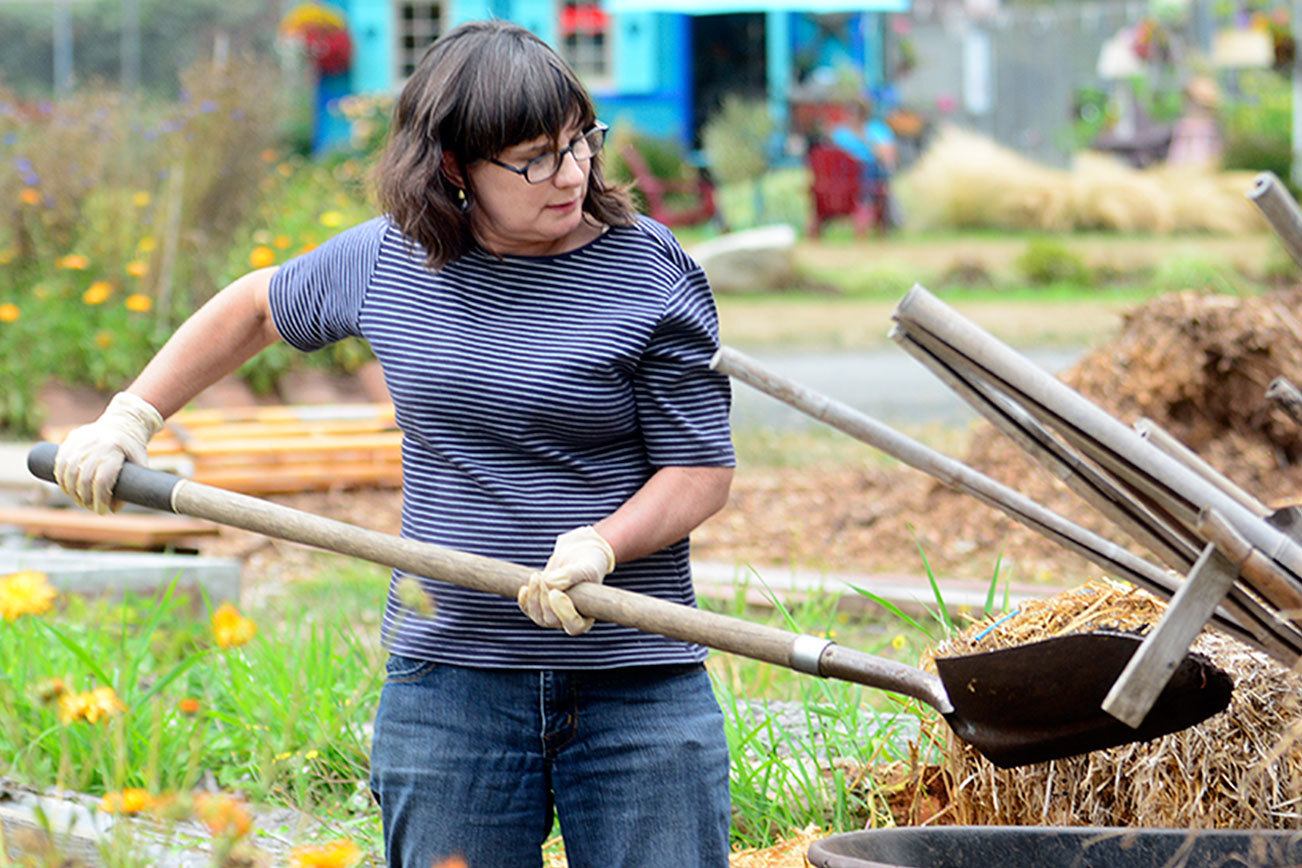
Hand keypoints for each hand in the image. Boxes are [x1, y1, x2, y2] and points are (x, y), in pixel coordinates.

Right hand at [53, 392, 163, 514]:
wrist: (123, 422)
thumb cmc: (133, 448)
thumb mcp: (140, 463)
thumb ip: (132, 486)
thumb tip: (114, 509)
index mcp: (116, 448)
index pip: (103, 479)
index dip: (100, 499)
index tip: (102, 510)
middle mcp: (97, 443)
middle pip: (84, 477)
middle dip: (85, 498)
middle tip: (89, 507)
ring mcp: (82, 440)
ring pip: (68, 470)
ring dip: (70, 490)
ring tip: (78, 500)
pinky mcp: (71, 439)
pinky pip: (60, 461)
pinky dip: (60, 478)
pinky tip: (66, 488)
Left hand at [517, 525, 615, 635]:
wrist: (577, 557)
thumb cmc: (587, 565)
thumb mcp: (585, 568)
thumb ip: (571, 575)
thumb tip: (548, 583)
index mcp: (586, 617)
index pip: (574, 625)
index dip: (563, 613)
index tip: (555, 593)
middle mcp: (568, 621)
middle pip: (552, 620)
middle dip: (545, 598)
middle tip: (545, 577)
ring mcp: (552, 616)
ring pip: (538, 616)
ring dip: (534, 597)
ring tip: (537, 575)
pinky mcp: (539, 607)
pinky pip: (528, 610)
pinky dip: (524, 600)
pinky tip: (524, 588)